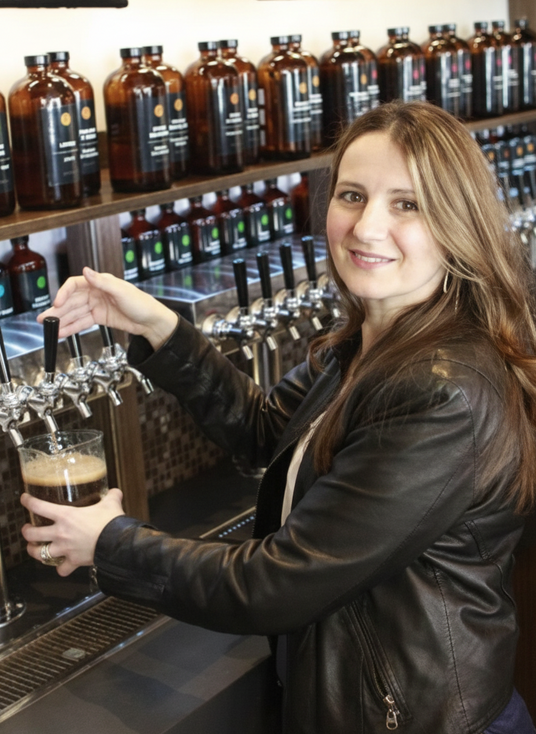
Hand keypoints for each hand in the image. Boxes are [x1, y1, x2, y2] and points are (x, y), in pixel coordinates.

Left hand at [20, 489, 124, 575]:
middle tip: (27, 529)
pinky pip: (61, 569)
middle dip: (26, 532)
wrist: (117, 543)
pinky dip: (60, 568)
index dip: (28, 502)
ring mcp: (65, 549)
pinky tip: (61, 565)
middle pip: (32, 534)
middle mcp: (60, 533)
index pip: (39, 507)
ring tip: (34, 549)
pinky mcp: (73, 561)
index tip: (24, 499)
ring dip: (34, 552)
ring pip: (39, 554)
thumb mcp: (111, 504)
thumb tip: (115, 492)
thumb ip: (111, 496)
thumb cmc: (111, 522)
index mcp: (66, 515)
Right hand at [37, 267, 177, 350]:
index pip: (75, 285)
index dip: (64, 293)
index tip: (57, 302)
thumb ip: (102, 282)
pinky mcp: (99, 318)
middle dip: (58, 310)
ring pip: (75, 313)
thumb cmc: (141, 303)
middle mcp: (96, 293)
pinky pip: (82, 322)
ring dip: (62, 320)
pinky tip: (62, 332)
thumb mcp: (122, 291)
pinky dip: (72, 327)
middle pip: (72, 301)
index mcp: (100, 283)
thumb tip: (86, 271)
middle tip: (45, 318)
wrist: (152, 322)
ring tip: (50, 328)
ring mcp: (96, 306)